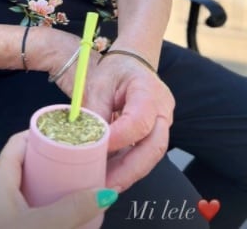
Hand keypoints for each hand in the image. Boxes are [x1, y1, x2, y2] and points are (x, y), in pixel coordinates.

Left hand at [0, 131, 117, 228]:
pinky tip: (56, 218)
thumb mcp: (39, 226)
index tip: (69, 136)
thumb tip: (104, 193)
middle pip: (26, 164)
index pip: (21, 141)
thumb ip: (72, 210)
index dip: (44, 134)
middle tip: (78, 164)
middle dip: (52, 164)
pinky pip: (20, 208)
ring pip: (24, 188)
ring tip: (73, 189)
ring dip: (47, 188)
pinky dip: (39, 207)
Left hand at [84, 54, 174, 191]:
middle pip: (153, 148)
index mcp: (149, 91)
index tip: (95, 152)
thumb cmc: (116, 69)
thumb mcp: (98, 83)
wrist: (133, 62)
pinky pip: (145, 154)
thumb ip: (95, 111)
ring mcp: (163, 124)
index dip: (118, 140)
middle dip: (128, 171)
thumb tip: (85, 143)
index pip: (138, 122)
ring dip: (128, 174)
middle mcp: (163, 110)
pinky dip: (129, 167)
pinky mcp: (156, 133)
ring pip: (151, 156)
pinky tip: (110, 176)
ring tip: (103, 185)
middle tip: (103, 187)